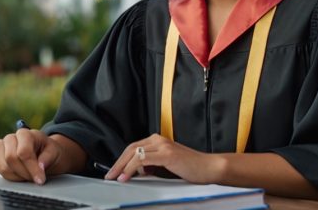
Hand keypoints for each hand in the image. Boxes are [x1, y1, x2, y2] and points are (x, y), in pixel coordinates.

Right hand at [0, 128, 61, 184]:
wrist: (40, 152)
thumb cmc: (47, 151)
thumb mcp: (54, 152)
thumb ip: (48, 158)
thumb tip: (41, 166)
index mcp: (25, 134)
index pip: (23, 152)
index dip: (32, 168)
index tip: (40, 180)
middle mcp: (11, 138)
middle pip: (11, 158)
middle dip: (25, 173)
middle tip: (35, 178)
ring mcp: (2, 147)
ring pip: (3, 166)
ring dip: (17, 176)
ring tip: (29, 176)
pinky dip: (11, 177)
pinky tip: (21, 176)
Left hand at [104, 133, 223, 183]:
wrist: (208, 167)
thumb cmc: (191, 167)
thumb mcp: (167, 165)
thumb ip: (153, 165)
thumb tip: (138, 171)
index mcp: (158, 140)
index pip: (134, 148)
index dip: (121, 159)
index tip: (114, 171)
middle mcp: (159, 140)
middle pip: (131, 149)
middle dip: (118, 163)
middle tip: (109, 175)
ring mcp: (162, 146)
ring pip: (134, 153)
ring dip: (122, 166)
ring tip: (115, 177)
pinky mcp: (166, 154)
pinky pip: (143, 160)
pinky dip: (131, 168)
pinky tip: (127, 176)